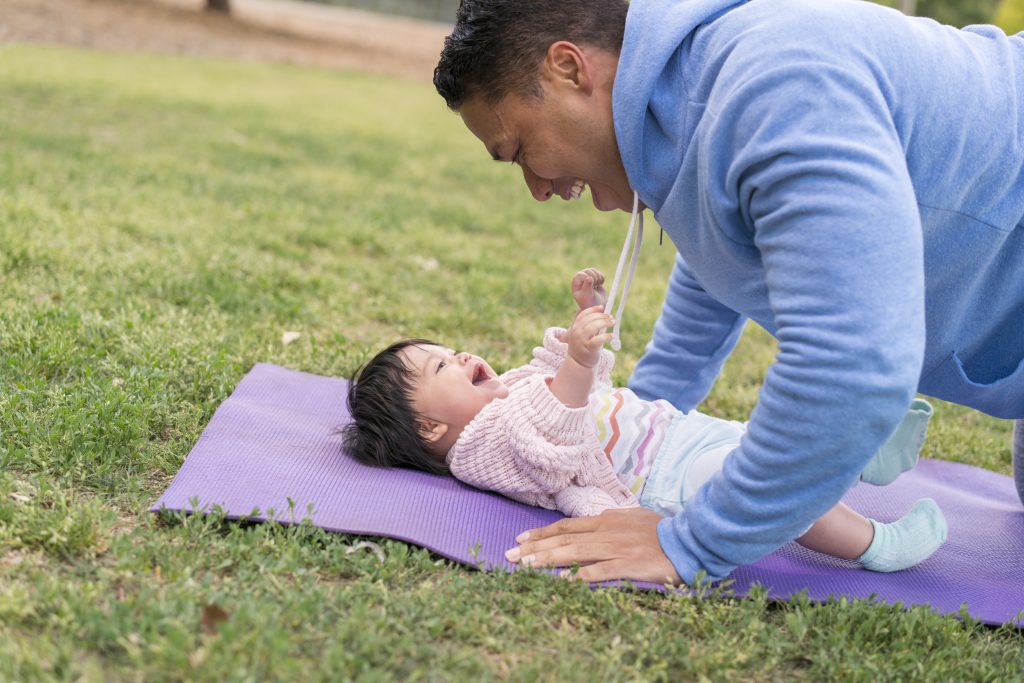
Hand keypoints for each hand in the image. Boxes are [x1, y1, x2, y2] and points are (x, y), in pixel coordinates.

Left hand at [505, 507, 682, 584]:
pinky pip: (599, 571)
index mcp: (606, 519)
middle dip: (534, 548)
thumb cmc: (662, 530)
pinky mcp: (628, 565)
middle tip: (509, 556)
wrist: (690, 537)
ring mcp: (616, 548)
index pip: (566, 526)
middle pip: (563, 539)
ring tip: (524, 567)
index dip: (542, 533)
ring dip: (546, 560)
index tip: (521, 540)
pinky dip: (579, 576)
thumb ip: (612, 521)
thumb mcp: (633, 518)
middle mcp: (606, 531)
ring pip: (573, 553)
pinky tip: (561, 582)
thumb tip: (597, 521)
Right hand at [567, 306, 613, 367]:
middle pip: (590, 319)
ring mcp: (581, 340)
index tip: (602, 308)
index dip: (593, 309)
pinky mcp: (588, 348)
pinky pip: (598, 339)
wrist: (578, 363)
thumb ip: (589, 324)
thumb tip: (603, 314)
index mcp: (575, 327)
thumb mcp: (583, 334)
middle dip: (602, 316)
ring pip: (593, 326)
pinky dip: (606, 336)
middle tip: (611, 317)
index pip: (583, 314)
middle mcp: (577, 332)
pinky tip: (612, 335)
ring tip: (613, 323)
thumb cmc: (584, 346)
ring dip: (605, 323)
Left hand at [572, 268, 607, 309]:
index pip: (581, 274)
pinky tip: (600, 284)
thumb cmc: (589, 303)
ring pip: (593, 271)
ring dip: (598, 277)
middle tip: (595, 286)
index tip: (592, 286)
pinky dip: (601, 278)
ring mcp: (587, 278)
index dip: (587, 278)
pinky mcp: (594, 279)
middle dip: (594, 277)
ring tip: (597, 286)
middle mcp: (580, 279)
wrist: (596, 306)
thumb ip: (587, 287)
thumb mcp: (587, 296)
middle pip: (588, 271)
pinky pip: (599, 273)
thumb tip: (589, 278)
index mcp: (576, 283)